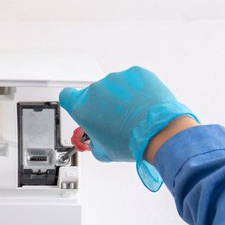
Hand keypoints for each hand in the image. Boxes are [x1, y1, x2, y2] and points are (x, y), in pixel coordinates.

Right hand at [59, 67, 195, 191]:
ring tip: (134, 113)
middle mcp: (96, 90)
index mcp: (82, 107)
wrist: (158, 131)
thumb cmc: (131, 141)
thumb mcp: (103, 151)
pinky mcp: (136, 73)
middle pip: (94, 94)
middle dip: (102, 105)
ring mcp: (116, 79)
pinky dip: (137, 89)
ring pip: (114, 87)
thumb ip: (93, 141)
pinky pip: (133, 80)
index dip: (73, 102)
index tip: (82, 107)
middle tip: (115, 120)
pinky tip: (143, 104)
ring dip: (121, 97)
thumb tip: (97, 140)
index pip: (66, 96)